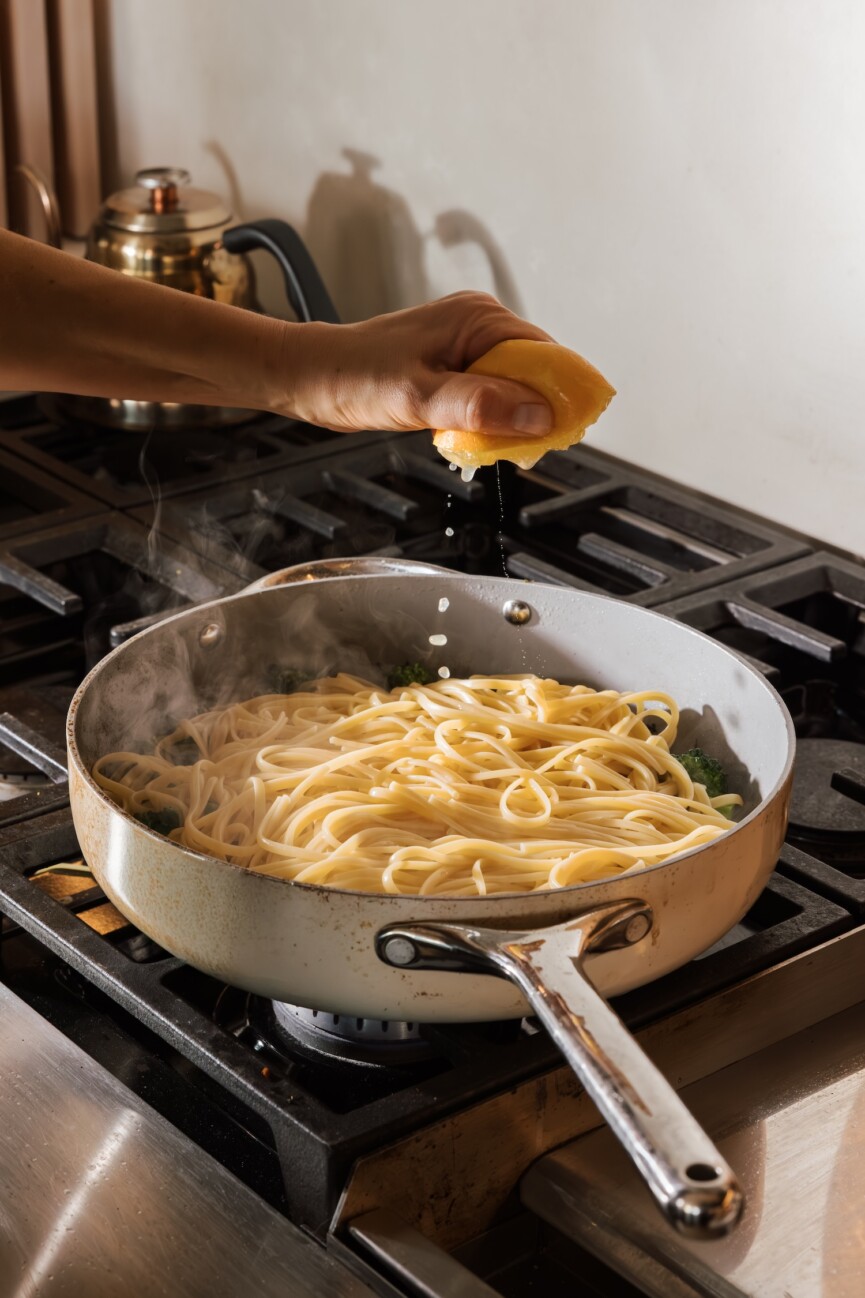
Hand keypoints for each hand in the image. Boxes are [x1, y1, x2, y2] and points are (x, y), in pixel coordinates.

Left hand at [281, 292, 554, 436]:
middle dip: (535, 411)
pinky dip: (489, 418)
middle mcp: (479, 324)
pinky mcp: (452, 365)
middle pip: (535, 371)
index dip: (561, 394)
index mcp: (478, 319)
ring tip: (494, 444)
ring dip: (510, 418)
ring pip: (513, 386)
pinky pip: (489, 393)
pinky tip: (474, 437)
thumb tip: (536, 413)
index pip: (546, 354)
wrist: (309, 377)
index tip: (564, 432)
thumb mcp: (418, 398)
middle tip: (523, 447)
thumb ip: (478, 405)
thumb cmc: (352, 378)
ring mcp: (466, 344)